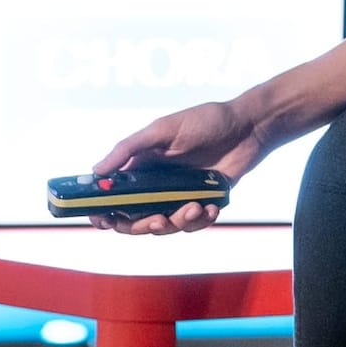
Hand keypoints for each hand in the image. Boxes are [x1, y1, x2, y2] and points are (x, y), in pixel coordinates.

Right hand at [88, 100, 264, 235]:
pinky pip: (194, 224)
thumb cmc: (206, 121)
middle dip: (143, 225)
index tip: (102, 221)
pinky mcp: (203, 202)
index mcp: (142, 167)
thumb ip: (129, 149)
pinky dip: (201, 221)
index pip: (115, 196)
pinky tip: (210, 208)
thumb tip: (96, 170)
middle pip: (136, 219)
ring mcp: (180, 195)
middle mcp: (158, 185)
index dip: (105, 212)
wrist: (249, 127)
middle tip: (158, 219)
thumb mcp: (163, 129)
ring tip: (195, 205)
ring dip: (179, 222)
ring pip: (167, 225)